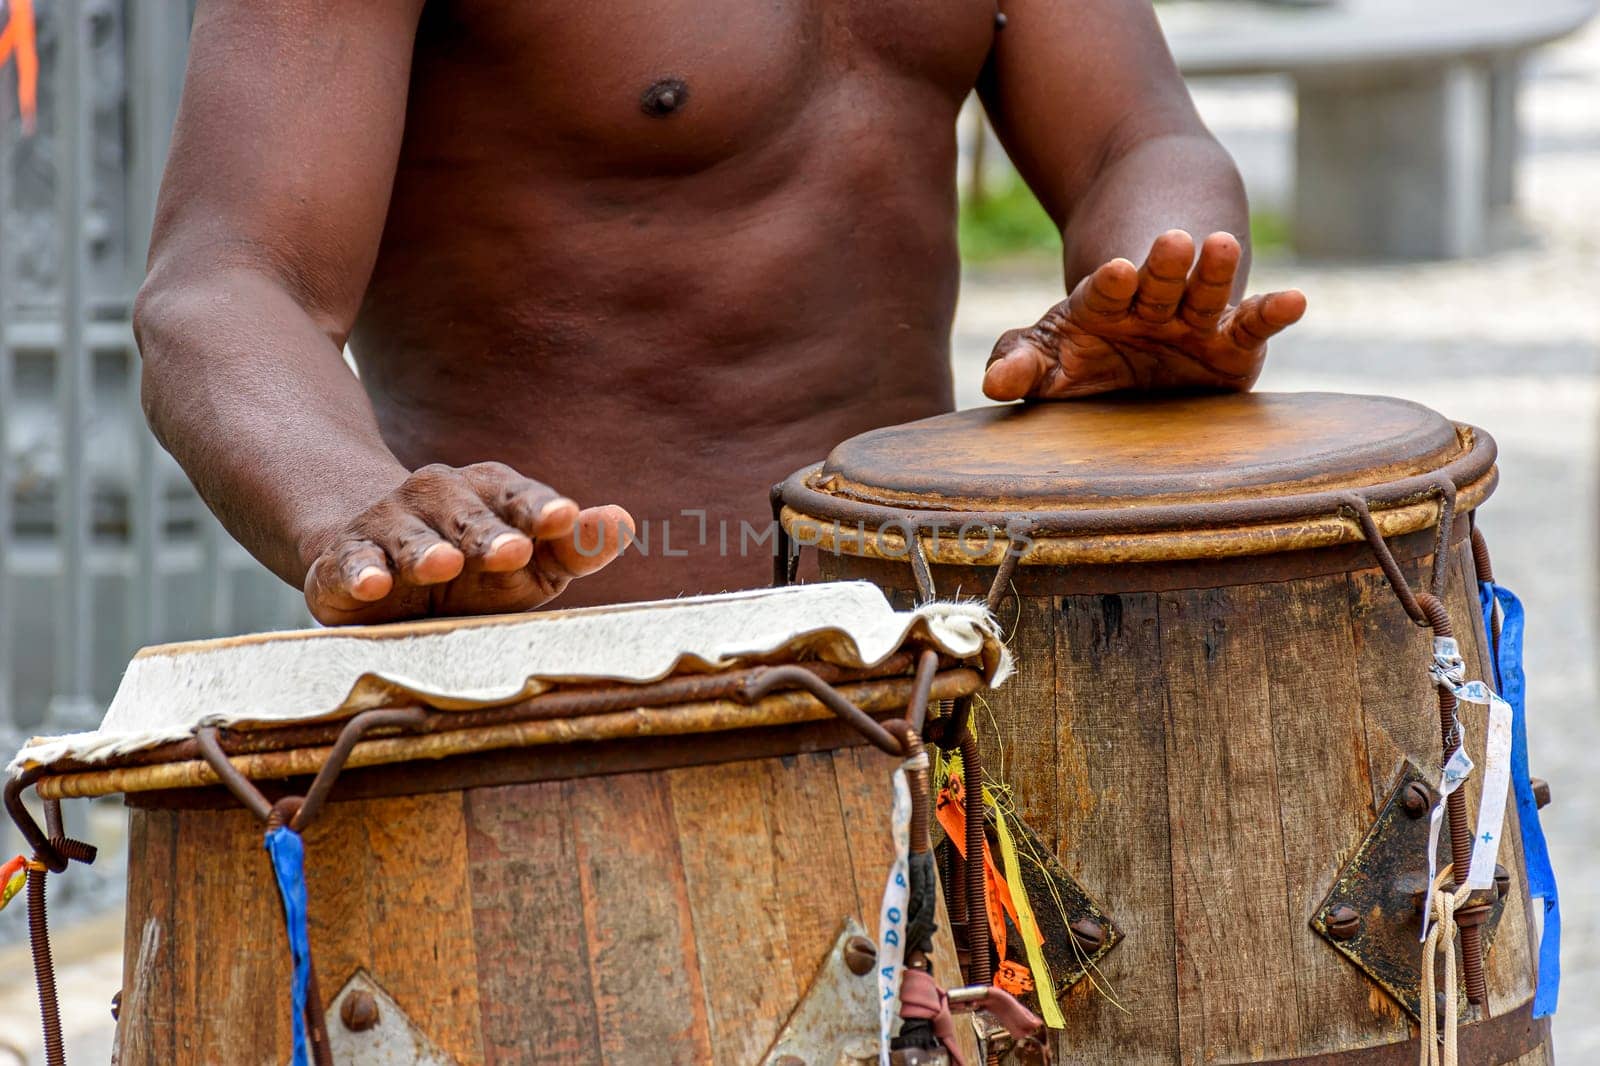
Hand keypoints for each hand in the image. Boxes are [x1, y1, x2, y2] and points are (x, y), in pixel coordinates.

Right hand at [301, 462, 632, 624]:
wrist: (378, 566)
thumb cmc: (475, 569)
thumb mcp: (531, 564)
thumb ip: (575, 547)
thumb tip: (624, 521)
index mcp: (491, 496)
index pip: (519, 497)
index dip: (540, 507)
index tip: (565, 518)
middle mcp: (438, 500)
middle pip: (467, 516)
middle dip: (488, 534)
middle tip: (513, 551)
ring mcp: (388, 526)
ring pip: (408, 536)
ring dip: (426, 551)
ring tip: (443, 565)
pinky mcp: (341, 560)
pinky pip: (350, 563)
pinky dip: (359, 572)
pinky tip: (373, 583)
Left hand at [983, 230, 1306, 399]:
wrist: (1136, 337)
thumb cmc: (1082, 349)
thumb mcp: (1046, 354)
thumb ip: (1020, 364)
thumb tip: (995, 383)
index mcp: (1102, 305)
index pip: (1105, 292)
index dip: (1111, 284)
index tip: (1116, 272)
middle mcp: (1152, 307)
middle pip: (1157, 282)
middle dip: (1163, 265)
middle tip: (1172, 241)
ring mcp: (1194, 322)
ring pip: (1204, 292)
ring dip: (1213, 271)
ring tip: (1222, 245)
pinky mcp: (1231, 349)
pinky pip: (1251, 327)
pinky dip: (1271, 313)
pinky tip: (1295, 301)